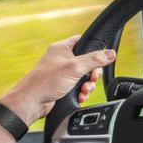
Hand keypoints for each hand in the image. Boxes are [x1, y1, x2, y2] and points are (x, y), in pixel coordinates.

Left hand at [0, 36, 115, 125]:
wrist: (32, 101)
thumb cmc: (46, 81)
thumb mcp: (74, 67)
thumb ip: (94, 60)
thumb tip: (110, 53)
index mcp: (63, 48)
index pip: (83, 41)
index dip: (94, 48)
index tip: (101, 57)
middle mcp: (63, 59)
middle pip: (88, 62)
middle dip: (92, 74)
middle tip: (91, 78)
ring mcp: (63, 73)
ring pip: (85, 77)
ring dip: (88, 85)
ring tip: (83, 90)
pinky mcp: (63, 86)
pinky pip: (79, 87)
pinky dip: (82, 92)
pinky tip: (80, 96)